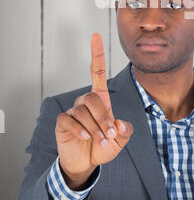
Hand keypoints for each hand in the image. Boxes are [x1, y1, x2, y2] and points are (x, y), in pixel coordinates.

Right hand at [55, 33, 133, 189]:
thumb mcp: (120, 140)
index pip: (97, 72)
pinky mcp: (62, 122)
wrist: (87, 163)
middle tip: (110, 135)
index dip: (96, 54)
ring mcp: (73, 111)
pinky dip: (80, 130)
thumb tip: (120, 124)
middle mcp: (85, 101)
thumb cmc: (103, 146)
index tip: (95, 36)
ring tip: (100, 141)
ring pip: (82, 110)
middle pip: (92, 98)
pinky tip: (86, 138)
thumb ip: (125, 131)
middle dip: (103, 118)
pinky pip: (69, 120)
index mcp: (101, 99)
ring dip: (94, 127)